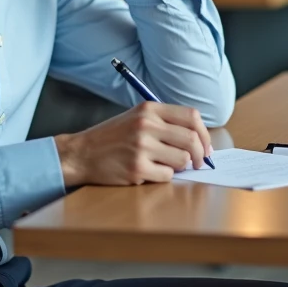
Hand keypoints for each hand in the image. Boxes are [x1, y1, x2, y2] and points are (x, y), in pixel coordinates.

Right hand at [54, 102, 213, 187]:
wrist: (81, 153)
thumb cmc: (112, 137)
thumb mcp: (136, 118)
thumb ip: (165, 123)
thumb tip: (199, 140)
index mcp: (149, 109)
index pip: (191, 116)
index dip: (204, 133)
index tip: (206, 146)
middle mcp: (146, 125)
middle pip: (191, 139)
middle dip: (200, 155)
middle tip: (198, 163)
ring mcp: (142, 147)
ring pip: (182, 160)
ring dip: (179, 167)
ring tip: (163, 165)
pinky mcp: (137, 168)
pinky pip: (167, 176)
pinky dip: (163, 177)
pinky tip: (148, 172)